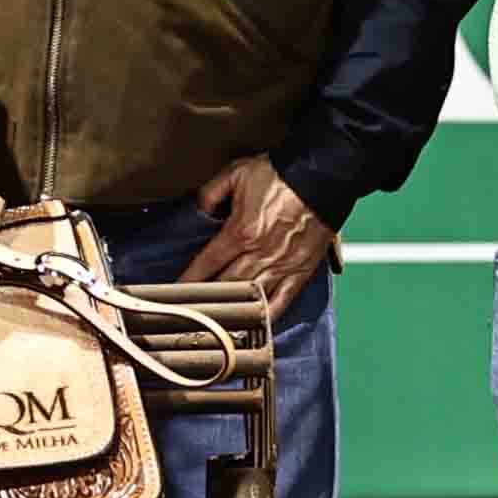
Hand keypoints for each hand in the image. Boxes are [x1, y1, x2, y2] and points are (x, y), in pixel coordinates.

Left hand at [186, 156, 340, 310]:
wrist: (324, 176)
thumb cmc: (282, 174)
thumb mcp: (236, 172)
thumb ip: (211, 192)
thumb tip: (199, 210)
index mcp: (240, 232)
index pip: (207, 264)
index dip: (188, 280)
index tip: (174, 292)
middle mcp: (259, 254)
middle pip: (225, 286)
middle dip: (206, 301)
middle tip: (191, 311)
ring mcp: (282, 266)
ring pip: (251, 299)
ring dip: (233, 312)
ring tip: (216, 324)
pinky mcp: (301, 271)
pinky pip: (283, 301)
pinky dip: (267, 316)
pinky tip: (254, 325)